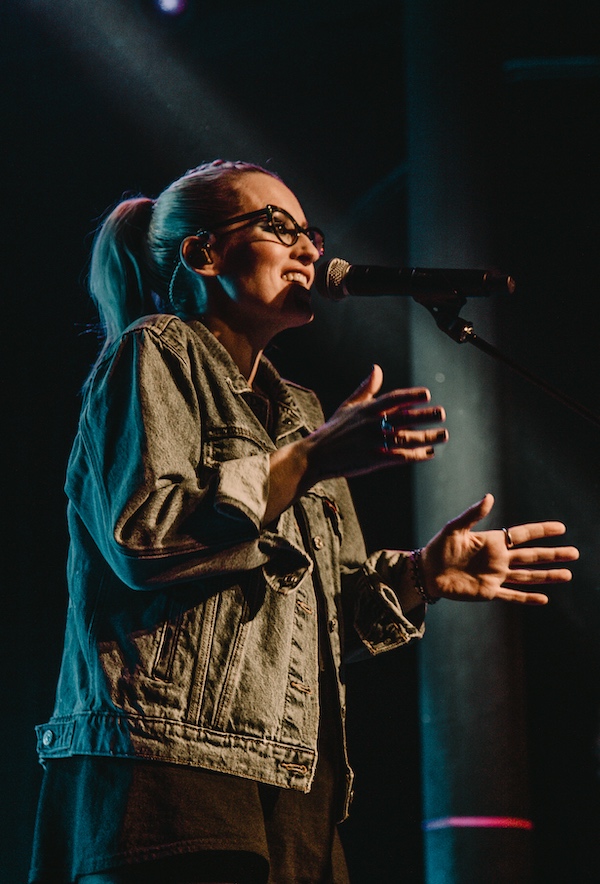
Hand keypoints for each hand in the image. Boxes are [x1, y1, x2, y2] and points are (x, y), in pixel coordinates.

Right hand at [305, 364, 447, 481]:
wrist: (317, 455)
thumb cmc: (334, 429)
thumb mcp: (348, 405)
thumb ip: (366, 388)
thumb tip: (377, 368)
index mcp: (367, 409)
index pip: (393, 399)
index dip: (410, 396)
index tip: (427, 394)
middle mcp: (371, 424)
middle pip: (403, 418)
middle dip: (424, 416)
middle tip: (442, 413)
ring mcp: (373, 442)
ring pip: (405, 438)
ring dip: (426, 437)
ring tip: (442, 435)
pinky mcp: (373, 459)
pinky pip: (399, 456)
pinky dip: (415, 455)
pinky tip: (428, 453)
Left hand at [420, 493, 578, 604]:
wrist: (427, 571)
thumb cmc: (439, 547)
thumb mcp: (455, 528)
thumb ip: (473, 514)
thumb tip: (490, 497)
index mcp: (493, 541)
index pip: (523, 535)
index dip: (542, 531)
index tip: (561, 528)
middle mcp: (499, 559)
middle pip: (532, 556)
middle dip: (553, 555)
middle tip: (575, 553)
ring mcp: (496, 576)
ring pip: (527, 576)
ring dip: (547, 576)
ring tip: (568, 575)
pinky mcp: (489, 592)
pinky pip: (512, 595)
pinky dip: (527, 598)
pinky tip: (544, 599)